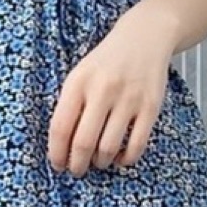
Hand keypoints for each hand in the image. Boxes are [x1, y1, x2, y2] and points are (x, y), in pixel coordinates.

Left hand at [46, 1, 178, 175]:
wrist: (145, 37)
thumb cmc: (107, 62)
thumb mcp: (81, 74)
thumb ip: (71, 105)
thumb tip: (63, 146)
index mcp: (79, 82)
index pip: (60, 127)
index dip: (57, 153)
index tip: (58, 164)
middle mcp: (102, 90)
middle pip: (83, 142)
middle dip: (77, 165)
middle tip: (77, 170)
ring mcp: (128, 99)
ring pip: (108, 148)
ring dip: (100, 162)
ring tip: (98, 161)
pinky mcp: (150, 107)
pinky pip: (136, 145)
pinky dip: (125, 159)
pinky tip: (119, 157)